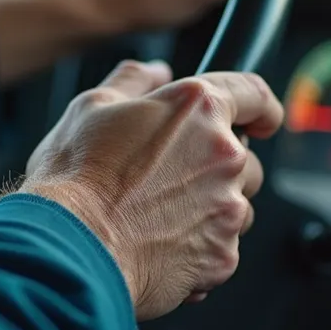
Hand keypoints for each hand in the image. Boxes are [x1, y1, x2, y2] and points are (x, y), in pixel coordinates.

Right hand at [20, 60, 284, 320]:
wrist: (69, 250)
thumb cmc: (74, 181)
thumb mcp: (90, 107)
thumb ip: (133, 80)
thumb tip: (155, 73)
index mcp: (197, 110)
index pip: (255, 95)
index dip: (261, 107)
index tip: (261, 119)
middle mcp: (222, 157)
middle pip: (244, 159)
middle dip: (216, 167)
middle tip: (168, 179)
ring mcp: (226, 209)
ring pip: (236, 206)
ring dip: (210, 209)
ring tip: (157, 216)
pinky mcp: (222, 255)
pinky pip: (221, 249)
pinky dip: (198, 249)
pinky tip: (156, 245)